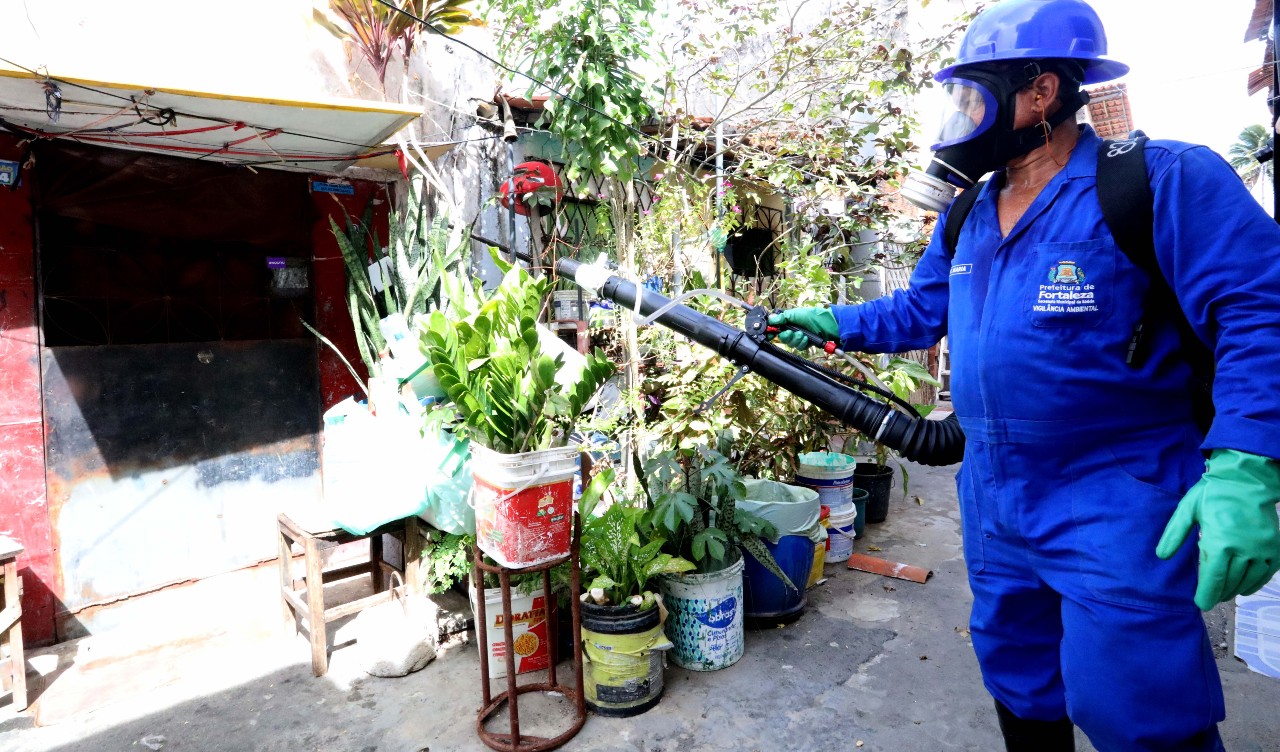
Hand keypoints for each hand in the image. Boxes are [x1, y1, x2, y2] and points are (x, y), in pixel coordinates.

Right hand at [767, 307, 837, 349]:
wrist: (826, 324)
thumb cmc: (811, 316)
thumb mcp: (795, 314)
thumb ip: (781, 318)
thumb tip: (770, 319)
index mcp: (788, 321)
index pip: (777, 329)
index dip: (772, 332)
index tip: (769, 334)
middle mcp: (792, 329)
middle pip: (782, 338)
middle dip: (786, 336)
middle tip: (791, 332)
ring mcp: (799, 337)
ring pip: (790, 344)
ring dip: (796, 339)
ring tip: (802, 334)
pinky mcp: (805, 343)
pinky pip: (799, 347)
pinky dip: (802, 343)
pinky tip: (807, 338)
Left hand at [1156, 449, 1279, 610]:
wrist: (1247, 480)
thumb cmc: (1213, 494)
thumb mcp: (1187, 510)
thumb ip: (1174, 534)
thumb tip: (1161, 556)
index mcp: (1220, 542)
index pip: (1213, 579)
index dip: (1206, 595)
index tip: (1201, 604)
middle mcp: (1244, 551)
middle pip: (1230, 583)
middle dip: (1218, 593)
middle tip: (1209, 598)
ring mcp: (1262, 551)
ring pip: (1248, 581)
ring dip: (1235, 590)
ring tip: (1223, 593)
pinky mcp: (1275, 549)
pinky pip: (1265, 574)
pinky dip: (1254, 583)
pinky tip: (1244, 587)